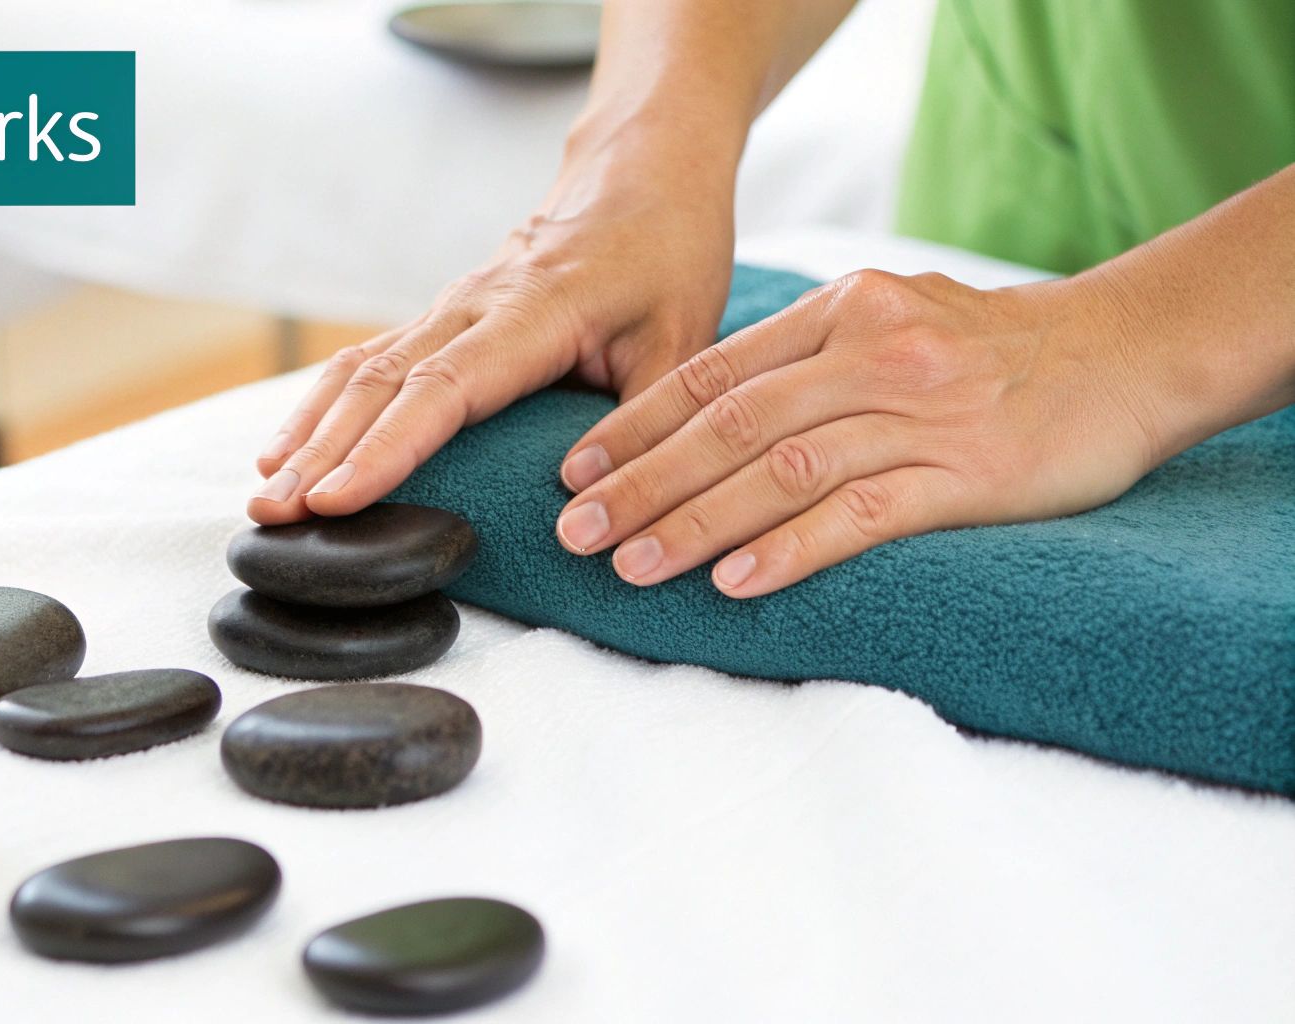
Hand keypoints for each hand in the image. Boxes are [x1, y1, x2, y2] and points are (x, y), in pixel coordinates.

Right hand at [247, 124, 737, 523]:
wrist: (641, 174)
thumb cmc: (665, 252)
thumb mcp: (684, 338)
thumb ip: (644, 421)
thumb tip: (599, 508)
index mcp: (531, 311)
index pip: (442, 388)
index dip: (386, 448)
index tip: (336, 500)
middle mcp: (472, 306)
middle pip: (378, 384)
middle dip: (320, 454)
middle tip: (270, 516)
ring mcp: (447, 309)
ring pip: (359, 372)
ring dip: (307, 435)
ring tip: (264, 497)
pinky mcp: (440, 319)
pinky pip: (366, 363)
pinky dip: (322, 410)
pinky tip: (288, 451)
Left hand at [552, 269, 1172, 596]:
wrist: (1124, 353)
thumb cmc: (989, 346)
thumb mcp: (889, 315)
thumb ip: (802, 353)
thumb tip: (700, 411)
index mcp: (839, 310)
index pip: (712, 374)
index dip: (634, 426)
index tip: (574, 472)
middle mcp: (870, 353)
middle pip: (731, 426)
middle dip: (643, 483)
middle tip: (576, 531)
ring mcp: (919, 414)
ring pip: (783, 472)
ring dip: (698, 524)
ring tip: (633, 566)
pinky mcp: (967, 475)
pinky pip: (862, 515)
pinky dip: (792, 549)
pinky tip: (737, 582)